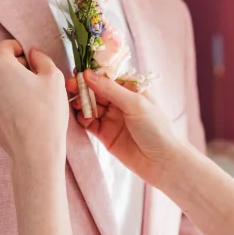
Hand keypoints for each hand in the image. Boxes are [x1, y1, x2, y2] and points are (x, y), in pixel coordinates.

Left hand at [0, 40, 67, 168]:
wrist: (35, 150)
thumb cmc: (46, 111)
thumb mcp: (54, 77)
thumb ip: (41, 58)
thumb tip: (33, 53)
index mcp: (0, 66)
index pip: (5, 46)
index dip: (21, 50)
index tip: (33, 61)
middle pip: (1, 65)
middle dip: (17, 68)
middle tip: (37, 82)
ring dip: (12, 86)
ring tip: (31, 100)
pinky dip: (7, 102)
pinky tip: (23, 113)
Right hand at [67, 70, 187, 185]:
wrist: (162, 162)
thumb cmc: (156, 128)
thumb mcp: (135, 104)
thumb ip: (110, 89)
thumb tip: (88, 74)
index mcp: (130, 89)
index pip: (107, 77)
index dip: (92, 74)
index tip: (77, 72)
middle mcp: (120, 102)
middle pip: (96, 91)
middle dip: (83, 88)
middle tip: (70, 87)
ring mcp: (112, 118)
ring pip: (90, 106)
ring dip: (82, 104)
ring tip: (78, 105)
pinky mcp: (105, 134)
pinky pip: (89, 123)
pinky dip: (83, 119)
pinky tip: (83, 118)